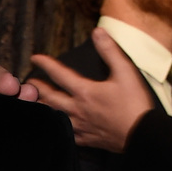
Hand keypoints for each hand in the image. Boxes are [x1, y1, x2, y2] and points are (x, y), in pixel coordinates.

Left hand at [28, 28, 154, 149]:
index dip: (46, 64)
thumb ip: (110, 51)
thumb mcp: (126, 72)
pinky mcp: (85, 139)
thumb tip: (98, 32)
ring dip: (42, 108)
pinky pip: (64, 133)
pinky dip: (55, 127)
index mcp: (85, 91)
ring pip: (53, 116)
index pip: (60, 74)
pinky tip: (53, 126)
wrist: (142, 135)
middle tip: (29, 83)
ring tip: (33, 103)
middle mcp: (77, 109)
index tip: (35, 58)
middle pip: (50, 97)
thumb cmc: (135, 104)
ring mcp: (80, 125)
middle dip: (37, 88)